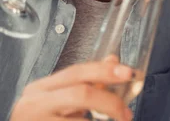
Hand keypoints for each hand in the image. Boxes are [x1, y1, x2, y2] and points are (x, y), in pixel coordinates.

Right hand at [10, 59, 133, 120]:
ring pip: (80, 119)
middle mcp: (34, 104)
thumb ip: (85, 81)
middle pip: (80, 94)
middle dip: (110, 101)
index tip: (129, 73)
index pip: (76, 72)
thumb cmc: (42, 119)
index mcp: (40, 89)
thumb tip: (113, 61)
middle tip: (126, 113)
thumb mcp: (59, 99)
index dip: (105, 70)